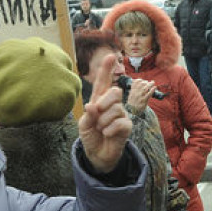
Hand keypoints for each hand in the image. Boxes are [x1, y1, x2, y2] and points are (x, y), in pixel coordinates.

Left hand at [78, 53, 131, 173]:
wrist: (97, 155)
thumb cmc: (91, 136)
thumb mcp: (84, 125)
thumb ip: (88, 115)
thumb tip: (92, 105)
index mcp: (100, 101)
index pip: (103, 83)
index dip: (106, 70)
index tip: (110, 56)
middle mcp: (113, 105)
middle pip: (115, 92)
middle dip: (104, 102)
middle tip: (97, 114)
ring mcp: (122, 115)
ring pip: (115, 110)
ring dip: (103, 122)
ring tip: (101, 129)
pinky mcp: (127, 127)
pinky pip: (120, 123)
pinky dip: (109, 130)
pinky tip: (107, 134)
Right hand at [126, 78, 155, 111]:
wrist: (134, 111)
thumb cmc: (133, 103)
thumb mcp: (130, 96)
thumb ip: (132, 90)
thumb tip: (136, 82)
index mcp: (132, 91)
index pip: (135, 83)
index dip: (139, 80)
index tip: (142, 80)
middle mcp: (136, 93)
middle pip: (141, 84)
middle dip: (146, 82)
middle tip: (149, 82)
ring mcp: (140, 97)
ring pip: (145, 88)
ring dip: (150, 84)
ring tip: (152, 82)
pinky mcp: (144, 100)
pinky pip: (149, 94)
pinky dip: (152, 90)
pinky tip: (155, 87)